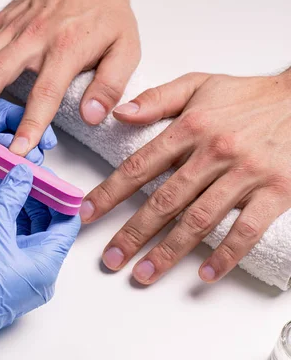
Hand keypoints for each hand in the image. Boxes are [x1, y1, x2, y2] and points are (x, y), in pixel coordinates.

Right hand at [0, 0, 139, 155]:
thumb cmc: (105, 12)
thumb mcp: (125, 47)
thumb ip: (110, 83)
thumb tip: (94, 116)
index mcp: (64, 49)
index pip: (44, 94)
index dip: (30, 125)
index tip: (15, 151)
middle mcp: (32, 39)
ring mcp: (11, 29)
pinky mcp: (0, 22)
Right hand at [0, 165, 79, 359]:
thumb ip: (10, 199)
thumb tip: (22, 176)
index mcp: (47, 265)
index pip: (66, 222)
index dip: (58, 196)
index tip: (45, 176)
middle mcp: (39, 273)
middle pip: (46, 225)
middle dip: (33, 196)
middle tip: (21, 173)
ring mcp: (21, 275)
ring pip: (27, 232)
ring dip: (16, 206)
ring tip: (3, 180)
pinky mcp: (3, 275)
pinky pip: (11, 242)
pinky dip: (4, 220)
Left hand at [81, 71, 290, 283]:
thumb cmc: (248, 96)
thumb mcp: (198, 85)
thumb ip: (156, 99)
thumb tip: (118, 113)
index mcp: (190, 128)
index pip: (140, 166)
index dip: (110, 192)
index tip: (88, 213)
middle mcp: (214, 153)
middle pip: (164, 200)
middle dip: (133, 232)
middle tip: (111, 257)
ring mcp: (246, 174)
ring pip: (199, 220)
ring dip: (169, 251)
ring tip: (144, 273)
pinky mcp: (277, 191)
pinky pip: (248, 230)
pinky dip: (226, 254)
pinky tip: (206, 273)